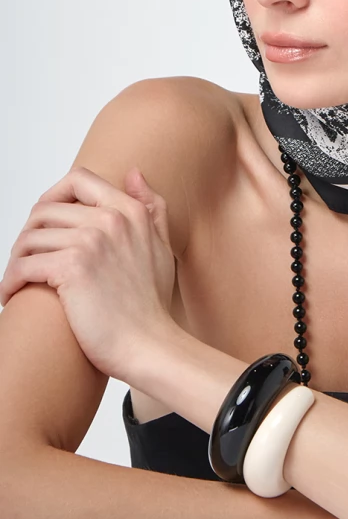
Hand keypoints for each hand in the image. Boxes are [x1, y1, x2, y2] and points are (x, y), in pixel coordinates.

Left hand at [0, 166, 176, 380]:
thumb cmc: (152, 305)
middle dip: (29, 235)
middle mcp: (111, 219)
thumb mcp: (162, 246)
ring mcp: (91, 241)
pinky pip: (23, 265)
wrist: (149, 345)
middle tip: (26, 259)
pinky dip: (10, 282)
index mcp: (131, 211)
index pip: (78, 180)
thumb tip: (133, 172)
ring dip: (16, 261)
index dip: (53, 196)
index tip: (45, 222)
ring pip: (30, 238)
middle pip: (45, 210)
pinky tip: (11, 296)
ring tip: (18, 281)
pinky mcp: (71, 268)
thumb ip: (150, 205)